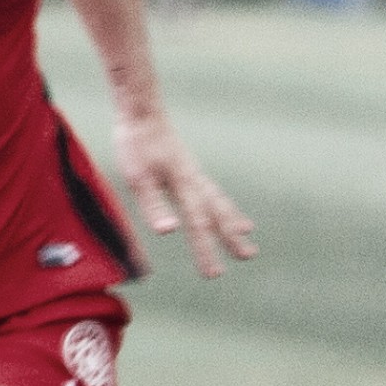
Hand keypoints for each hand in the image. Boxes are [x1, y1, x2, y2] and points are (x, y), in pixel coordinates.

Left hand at [111, 109, 257, 278]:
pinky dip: (224, 203)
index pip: (198, 224)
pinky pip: (213, 190)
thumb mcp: (138, 176)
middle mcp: (195, 181)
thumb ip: (154, 205)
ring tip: (248, 233)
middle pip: (218, 214)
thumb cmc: (136, 143)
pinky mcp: (189, 168)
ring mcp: (194, 174)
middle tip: (249, 255)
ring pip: (219, 201)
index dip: (206, 250)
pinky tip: (224, 208)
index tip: (214, 274)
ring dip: (233, 220)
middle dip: (231, 237)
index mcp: (183, 186)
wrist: (142, 111)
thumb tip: (170, 231)